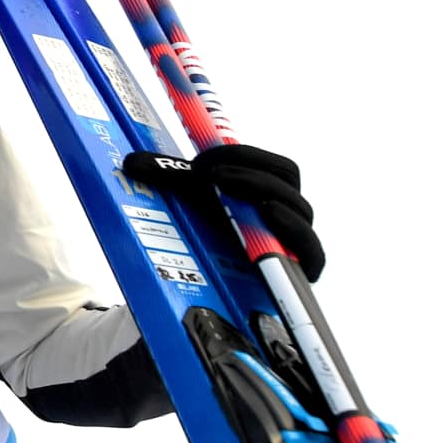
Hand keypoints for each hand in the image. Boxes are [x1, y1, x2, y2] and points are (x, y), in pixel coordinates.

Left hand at [124, 144, 322, 280]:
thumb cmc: (207, 233)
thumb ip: (167, 177)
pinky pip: (311, 254)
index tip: (204, 159)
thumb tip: (131, 162)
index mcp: (271, 190)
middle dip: (251, 171)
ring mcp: (294, 241)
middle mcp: (289, 213)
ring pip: (300, 212)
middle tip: (211, 174)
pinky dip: (294, 232)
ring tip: (228, 187)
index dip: (244, 154)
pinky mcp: (297, 272)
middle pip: (289, 180)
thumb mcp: (190, 200)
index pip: (276, 164)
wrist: (209, 288)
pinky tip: (269, 216)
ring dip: (266, 193)